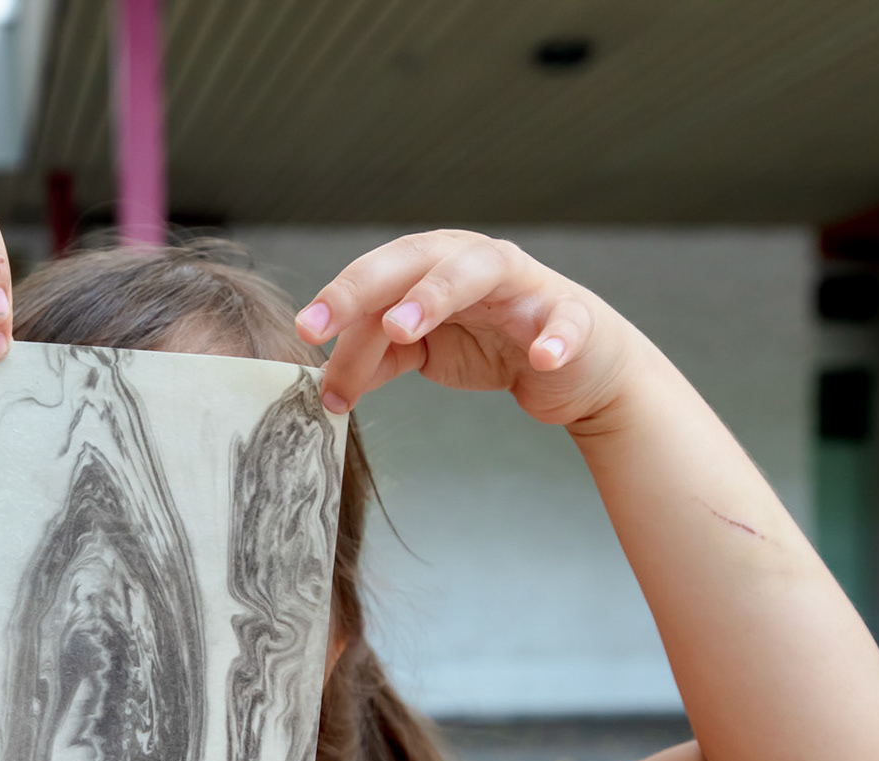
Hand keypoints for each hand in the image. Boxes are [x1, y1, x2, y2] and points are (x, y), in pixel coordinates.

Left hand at [294, 231, 644, 427]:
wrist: (575, 369)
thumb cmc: (493, 345)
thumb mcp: (424, 354)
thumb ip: (376, 360)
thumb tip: (324, 385)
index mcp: (431, 266)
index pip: (376, 276)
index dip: (338, 299)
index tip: (304, 331)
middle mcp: (473, 262)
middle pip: (414, 258)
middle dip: (366, 287)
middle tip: (326, 324)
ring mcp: (524, 284)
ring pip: (480, 270)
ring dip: (437, 293)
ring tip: (404, 326)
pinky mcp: (571, 315)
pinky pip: (564, 321)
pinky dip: (556, 337)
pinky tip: (544, 358)